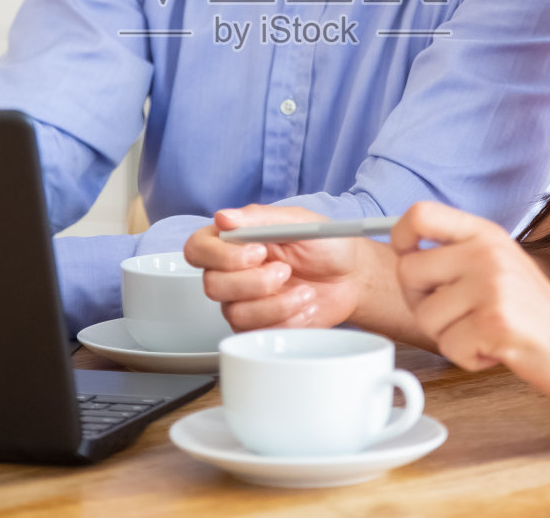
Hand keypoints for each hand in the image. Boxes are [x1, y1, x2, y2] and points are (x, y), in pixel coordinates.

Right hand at [183, 205, 365, 331]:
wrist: (351, 277)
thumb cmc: (324, 245)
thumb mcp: (297, 222)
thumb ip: (260, 218)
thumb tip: (223, 216)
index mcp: (234, 240)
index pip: (198, 249)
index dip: (220, 256)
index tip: (258, 252)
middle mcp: (232, 272)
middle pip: (212, 286)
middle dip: (255, 282)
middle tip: (285, 271)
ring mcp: (243, 302)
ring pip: (234, 313)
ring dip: (276, 304)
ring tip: (304, 292)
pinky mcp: (259, 326)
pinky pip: (257, 333)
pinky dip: (287, 321)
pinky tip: (305, 307)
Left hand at [391, 201, 549, 397]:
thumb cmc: (533, 313)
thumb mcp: (498, 265)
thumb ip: (458, 254)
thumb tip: (404, 255)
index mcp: (484, 234)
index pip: (420, 214)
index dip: (400, 236)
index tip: (407, 258)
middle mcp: (486, 252)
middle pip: (408, 272)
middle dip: (420, 303)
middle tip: (453, 316)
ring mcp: (492, 285)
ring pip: (425, 316)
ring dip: (448, 336)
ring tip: (482, 332)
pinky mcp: (495, 322)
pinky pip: (448, 346)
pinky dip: (467, 358)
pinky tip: (493, 350)